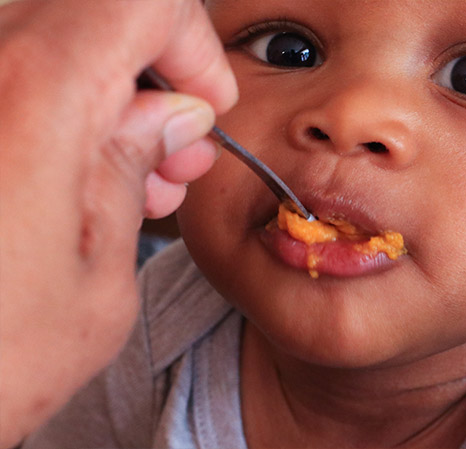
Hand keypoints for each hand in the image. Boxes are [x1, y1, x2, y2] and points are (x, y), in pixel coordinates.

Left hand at [0, 1, 236, 446]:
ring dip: (92, 92)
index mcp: (27, 95)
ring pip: (33, 40)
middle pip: (86, 14)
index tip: (205, 99)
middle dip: (144, 73)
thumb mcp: (98, 284)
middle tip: (170, 146)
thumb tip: (166, 119)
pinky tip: (60, 178)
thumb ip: (131, 173)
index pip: (140, 1)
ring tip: (119, 174)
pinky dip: (39, 112)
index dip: (192, 42)